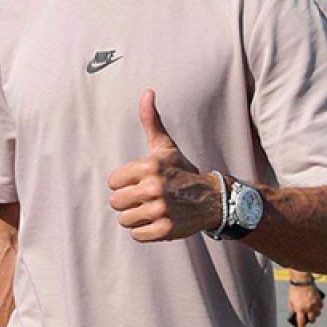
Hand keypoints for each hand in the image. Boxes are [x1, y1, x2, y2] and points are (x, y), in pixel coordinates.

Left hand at [108, 90, 220, 241]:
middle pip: (116, 202)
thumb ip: (151, 120)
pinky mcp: (166, 229)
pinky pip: (136, 235)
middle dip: (128, 201)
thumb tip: (147, 92)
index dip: (124, 183)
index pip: (113, 181)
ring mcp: (160, 210)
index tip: (140, 182)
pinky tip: (158, 220)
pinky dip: (144, 231)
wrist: (213, 199)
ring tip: (152, 209)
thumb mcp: (165, 146)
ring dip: (135, 217)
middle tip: (145, 198)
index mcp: (149, 166)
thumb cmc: (182, 170)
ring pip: (124, 220)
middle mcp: (154, 187)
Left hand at [287, 282, 323, 326]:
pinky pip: (321, 306)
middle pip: (312, 319)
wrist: (302, 280)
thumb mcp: (290, 300)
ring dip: (315, 315)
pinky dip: (319, 307)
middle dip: (311, 321)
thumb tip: (294, 314)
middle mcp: (308, 308)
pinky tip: (317, 306)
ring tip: (313, 313)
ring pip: (318, 314)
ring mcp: (314, 304)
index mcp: (300, 309)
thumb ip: (292, 308)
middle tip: (309, 320)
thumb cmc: (294, 290)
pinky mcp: (319, 299)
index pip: (301, 322)